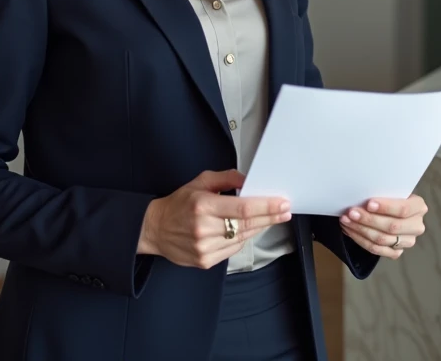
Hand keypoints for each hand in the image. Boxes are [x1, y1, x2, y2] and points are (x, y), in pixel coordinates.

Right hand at [138, 170, 291, 269]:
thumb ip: (226, 178)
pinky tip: (243, 230)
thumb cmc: (178, 204)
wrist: (155, 229)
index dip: (266, 207)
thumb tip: (247, 180)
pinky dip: (242, 238)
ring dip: (258, 228)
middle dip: (270, 217)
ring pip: (242, 238)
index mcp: (203, 206)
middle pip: (247, 224)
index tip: (282, 204)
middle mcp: (204, 228)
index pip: (243, 208)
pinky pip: (233, 249)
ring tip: (268, 218)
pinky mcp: (205, 261)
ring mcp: (205, 248)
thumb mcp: (199, 182)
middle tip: (285, 211)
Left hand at [339, 195, 427, 258]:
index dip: (386, 207)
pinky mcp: (396, 252)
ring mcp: (407, 241)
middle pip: (392, 226)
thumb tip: (363, 194)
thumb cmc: (390, 197)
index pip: (403, 209)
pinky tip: (350, 231)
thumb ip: (384, 193)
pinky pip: (376, 250)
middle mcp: (417, 226)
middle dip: (368, 219)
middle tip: (351, 213)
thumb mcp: (392, 191)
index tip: (368, 203)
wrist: (392, 210)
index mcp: (419, 207)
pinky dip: (360, 240)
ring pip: (382, 240)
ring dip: (360, 230)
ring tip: (346, 221)